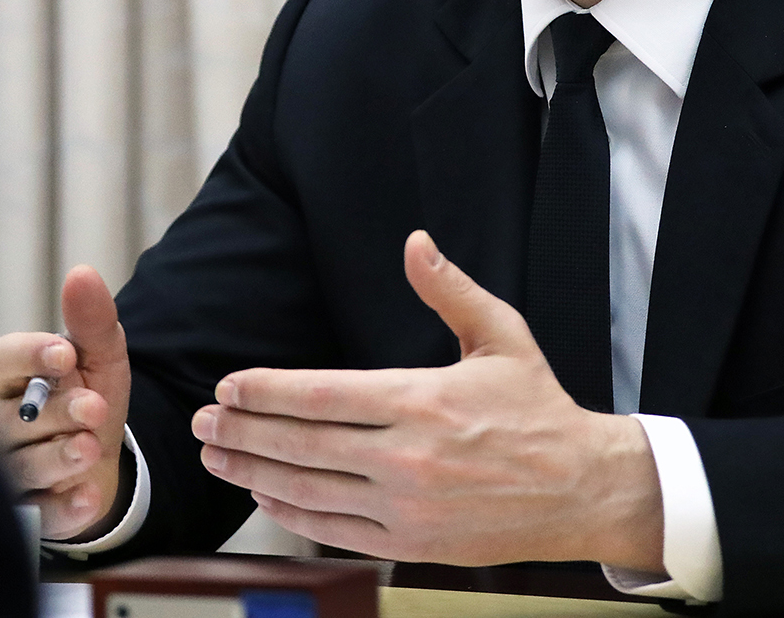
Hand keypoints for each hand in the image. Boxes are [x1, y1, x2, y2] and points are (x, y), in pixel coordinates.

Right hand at [0, 264, 131, 540]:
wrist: (100, 459)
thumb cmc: (88, 396)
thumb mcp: (100, 357)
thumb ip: (92, 320)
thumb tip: (82, 273)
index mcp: (7, 377)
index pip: (4, 359)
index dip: (32, 356)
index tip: (67, 354)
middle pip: (11, 420)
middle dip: (55, 413)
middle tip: (94, 408)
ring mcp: (4, 469)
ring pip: (19, 467)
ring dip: (57, 458)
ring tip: (90, 448)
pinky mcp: (25, 511)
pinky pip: (36, 513)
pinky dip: (62, 509)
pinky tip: (87, 499)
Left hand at [190, 230, 663, 569]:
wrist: (582, 487)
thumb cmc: (538, 408)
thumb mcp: (501, 335)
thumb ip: (449, 289)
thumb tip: (415, 242)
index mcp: (422, 400)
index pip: (321, 396)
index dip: (266, 391)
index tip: (228, 386)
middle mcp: (409, 457)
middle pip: (302, 444)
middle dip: (241, 432)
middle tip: (201, 423)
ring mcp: (408, 506)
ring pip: (309, 490)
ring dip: (253, 473)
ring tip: (217, 457)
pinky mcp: (413, 541)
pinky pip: (336, 529)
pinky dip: (293, 512)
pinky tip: (267, 494)